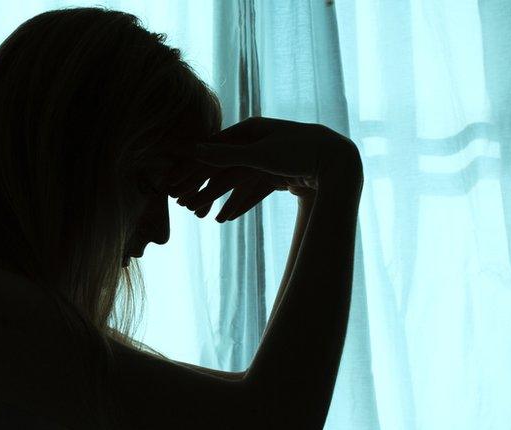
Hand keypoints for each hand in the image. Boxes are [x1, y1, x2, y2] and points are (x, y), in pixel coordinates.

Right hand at [165, 117, 359, 221]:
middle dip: (201, 186)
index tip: (173, 181)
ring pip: (235, 181)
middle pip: (221, 167)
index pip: (212, 149)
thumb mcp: (259, 154)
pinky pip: (253, 191)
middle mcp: (257, 142)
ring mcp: (268, 158)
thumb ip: (226, 154)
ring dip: (217, 199)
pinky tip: (226, 217)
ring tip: (200, 215)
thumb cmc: (299, 152)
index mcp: (249, 130)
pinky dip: (239, 203)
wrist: (337, 161)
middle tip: (182, 203)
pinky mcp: (279, 174)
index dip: (191, 166)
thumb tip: (193, 149)